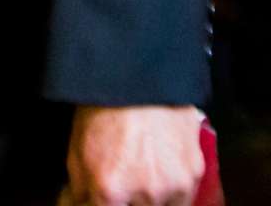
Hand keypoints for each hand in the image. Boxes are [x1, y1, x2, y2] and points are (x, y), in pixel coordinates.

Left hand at [60, 105, 205, 205]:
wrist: (139, 77)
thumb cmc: (105, 109)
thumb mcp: (77, 150)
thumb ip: (79, 190)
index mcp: (110, 189)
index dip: (98, 205)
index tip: (100, 197)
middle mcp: (145, 194)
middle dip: (124, 201)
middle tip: (120, 184)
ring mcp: (173, 187)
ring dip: (149, 200)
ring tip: (139, 176)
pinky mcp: (194, 176)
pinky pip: (182, 198)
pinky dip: (170, 193)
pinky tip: (157, 172)